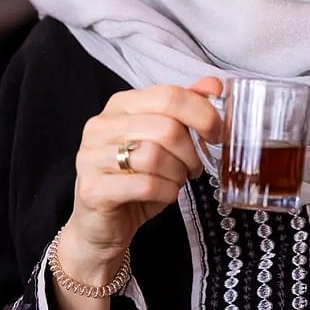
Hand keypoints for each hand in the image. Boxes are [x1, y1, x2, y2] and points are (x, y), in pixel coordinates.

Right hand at [59, 77, 222, 283]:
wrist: (101, 225)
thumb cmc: (136, 179)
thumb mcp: (162, 141)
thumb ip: (184, 109)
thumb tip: (214, 84)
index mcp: (120, 105)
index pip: (168, 95)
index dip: (202, 114)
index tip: (217, 134)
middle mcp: (101, 125)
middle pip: (165, 127)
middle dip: (191, 152)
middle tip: (193, 167)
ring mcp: (92, 157)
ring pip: (154, 155)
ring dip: (178, 173)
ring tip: (177, 180)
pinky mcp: (93, 189)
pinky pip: (145, 185)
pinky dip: (167, 192)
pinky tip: (165, 194)